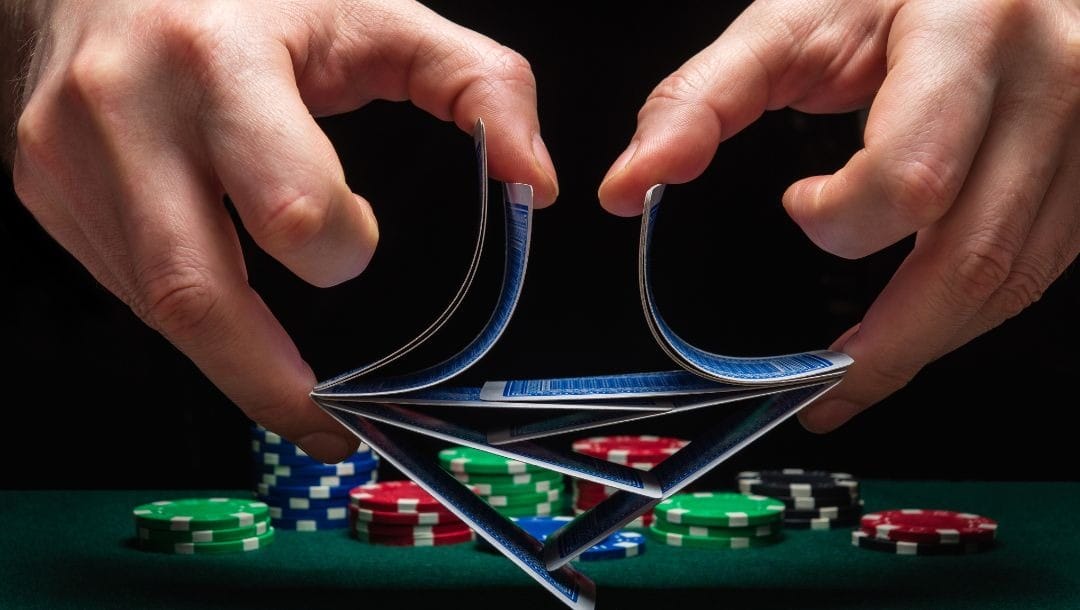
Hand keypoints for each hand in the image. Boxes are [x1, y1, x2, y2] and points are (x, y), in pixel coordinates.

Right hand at [10, 0, 557, 460]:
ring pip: (158, 308)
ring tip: (289, 393)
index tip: (357, 239)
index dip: (339, 246)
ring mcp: (70, 159)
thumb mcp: (373, 14)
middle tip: (330, 426)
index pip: (288, 207)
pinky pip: (129, 286)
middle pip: (197, 294)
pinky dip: (190, 319)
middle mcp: (127, 111)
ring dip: (232, 363)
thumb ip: (476, 83)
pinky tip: (228, 317)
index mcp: (221, 60)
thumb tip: (536, 182)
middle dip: (270, 382)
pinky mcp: (47, 190)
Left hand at [598, 0, 1078, 430]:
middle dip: (889, 343)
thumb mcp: (795, 19)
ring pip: (1010, 279)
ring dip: (926, 344)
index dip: (845, 217)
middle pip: (973, 254)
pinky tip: (917, 331)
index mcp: (969, 32)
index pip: (913, 173)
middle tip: (823, 384)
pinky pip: (1036, 270)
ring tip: (860, 377)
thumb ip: (704, 98)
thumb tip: (628, 187)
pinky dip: (967, 315)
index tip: (800, 206)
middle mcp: (1049, 83)